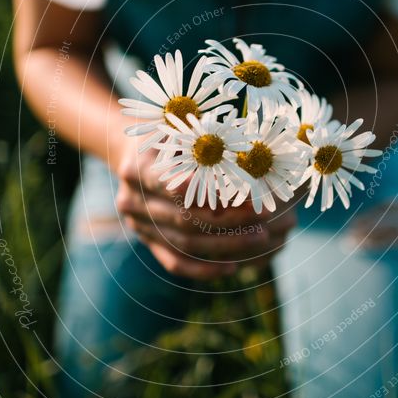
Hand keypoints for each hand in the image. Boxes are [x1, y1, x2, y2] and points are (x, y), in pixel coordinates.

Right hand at [114, 135, 296, 279]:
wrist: (136, 155)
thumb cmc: (169, 135)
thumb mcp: (179, 127)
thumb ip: (203, 140)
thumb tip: (246, 154)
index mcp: (137, 168)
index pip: (175, 187)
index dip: (211, 192)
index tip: (248, 192)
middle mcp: (132, 201)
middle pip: (184, 219)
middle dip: (229, 220)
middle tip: (265, 215)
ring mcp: (139, 226)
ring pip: (184, 245)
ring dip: (224, 245)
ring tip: (259, 237)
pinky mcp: (148, 243)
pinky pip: (175, 263)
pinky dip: (204, 270)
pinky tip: (233, 268)